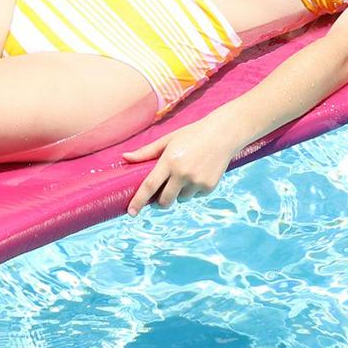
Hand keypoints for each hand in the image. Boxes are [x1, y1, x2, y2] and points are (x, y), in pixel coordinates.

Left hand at [121, 118, 238, 215]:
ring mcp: (197, 181)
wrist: (222, 135)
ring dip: (178, 193)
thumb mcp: (167, 140)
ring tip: (185, 174)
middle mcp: (183, 173)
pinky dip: (193, 190)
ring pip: (180, 199)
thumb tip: (125, 157)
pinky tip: (198, 173)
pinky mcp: (209, 187)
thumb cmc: (191, 135)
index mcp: (169, 161)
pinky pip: (195, 196)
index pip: (150, 186)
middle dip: (159, 202)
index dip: (139, 200)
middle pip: (164, 201)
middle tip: (159, 196)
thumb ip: (146, 152)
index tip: (131, 212)